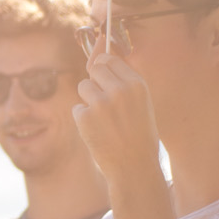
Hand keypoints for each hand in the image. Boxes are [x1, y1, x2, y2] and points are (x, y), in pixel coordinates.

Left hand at [73, 52, 166, 192]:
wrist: (134, 168)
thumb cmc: (138, 135)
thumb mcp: (140, 104)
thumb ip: (122, 81)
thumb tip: (98, 51)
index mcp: (137, 85)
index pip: (111, 59)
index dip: (105, 67)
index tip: (104, 76)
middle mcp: (120, 90)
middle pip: (95, 68)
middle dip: (94, 80)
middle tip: (102, 99)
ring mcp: (101, 103)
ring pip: (84, 86)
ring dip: (88, 101)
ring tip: (103, 120)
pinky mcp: (85, 117)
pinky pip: (77, 108)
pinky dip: (83, 119)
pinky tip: (97, 132)